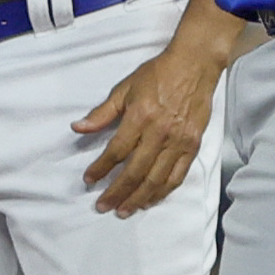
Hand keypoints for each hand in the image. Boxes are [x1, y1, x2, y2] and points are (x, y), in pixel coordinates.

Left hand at [77, 17, 234, 215]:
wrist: (194, 64)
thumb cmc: (158, 74)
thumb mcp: (125, 88)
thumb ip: (102, 113)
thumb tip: (79, 128)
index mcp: (140, 117)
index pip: (116, 151)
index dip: (101, 168)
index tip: (89, 180)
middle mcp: (160, 132)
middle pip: (135, 171)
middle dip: (117, 192)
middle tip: (103, 206)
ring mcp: (179, 141)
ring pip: (156, 179)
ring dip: (139, 198)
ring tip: (124, 210)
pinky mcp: (193, 145)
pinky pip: (177, 175)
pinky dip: (163, 191)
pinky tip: (151, 200)